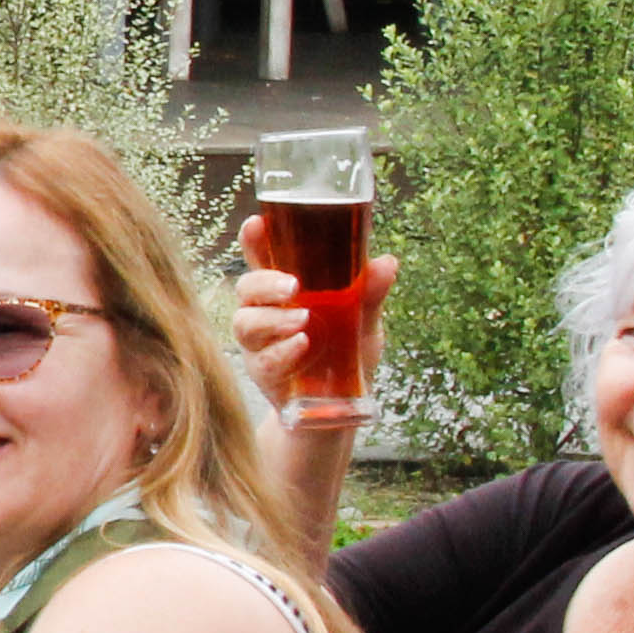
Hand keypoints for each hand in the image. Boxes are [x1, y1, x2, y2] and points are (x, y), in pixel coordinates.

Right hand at [231, 214, 393, 425]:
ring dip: (273, 319)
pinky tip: (302, 347)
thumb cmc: (347, 353)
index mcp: (285, 289)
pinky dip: (282, 351)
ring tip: (303, 321)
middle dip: (264, 282)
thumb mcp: (365, 321)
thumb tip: (387, 262)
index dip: (254, 240)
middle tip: (292, 286)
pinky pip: (263, 359)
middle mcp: (265, 312)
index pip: (262, 258)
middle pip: (246, 287)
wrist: (338, 408)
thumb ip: (370, 294)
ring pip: (246, 322)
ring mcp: (259, 344)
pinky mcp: (262, 373)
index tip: (257, 223)